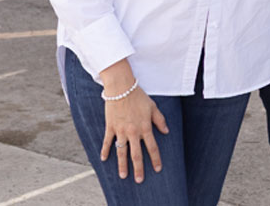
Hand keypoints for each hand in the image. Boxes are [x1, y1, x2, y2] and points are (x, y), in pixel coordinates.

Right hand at [98, 62, 169, 182]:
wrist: (121, 88)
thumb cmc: (138, 96)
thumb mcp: (153, 107)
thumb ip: (160, 120)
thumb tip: (166, 131)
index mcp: (145, 127)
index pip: (152, 147)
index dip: (155, 159)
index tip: (158, 169)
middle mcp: (133, 131)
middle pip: (136, 154)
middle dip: (139, 168)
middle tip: (139, 180)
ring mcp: (120, 130)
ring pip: (121, 152)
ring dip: (122, 165)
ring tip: (123, 176)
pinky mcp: (110, 127)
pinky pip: (107, 141)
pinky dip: (105, 150)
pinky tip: (103, 159)